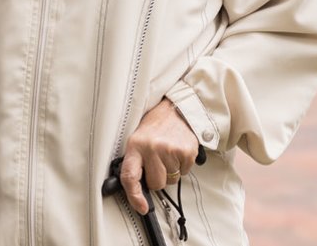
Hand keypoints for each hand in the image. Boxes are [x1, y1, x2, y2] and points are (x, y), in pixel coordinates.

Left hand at [118, 98, 200, 214]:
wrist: (175, 109)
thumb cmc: (154, 127)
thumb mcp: (137, 139)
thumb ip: (135, 161)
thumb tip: (134, 188)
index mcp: (135, 146)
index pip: (129, 176)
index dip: (134, 196)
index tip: (141, 207)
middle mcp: (152, 148)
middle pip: (156, 183)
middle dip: (157, 179)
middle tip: (157, 163)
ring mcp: (170, 150)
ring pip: (171, 180)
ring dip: (170, 172)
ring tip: (167, 154)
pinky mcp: (186, 152)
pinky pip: (185, 172)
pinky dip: (182, 167)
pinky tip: (177, 152)